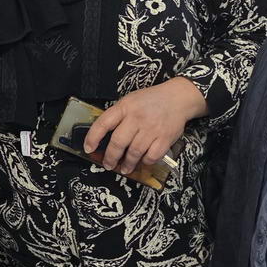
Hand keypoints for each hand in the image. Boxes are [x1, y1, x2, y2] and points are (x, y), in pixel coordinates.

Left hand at [82, 78, 207, 172]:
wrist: (178, 98)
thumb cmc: (150, 100)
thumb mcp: (130, 101)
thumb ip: (118, 115)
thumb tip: (104, 136)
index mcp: (125, 107)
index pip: (103, 123)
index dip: (93, 137)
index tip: (88, 148)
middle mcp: (137, 118)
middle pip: (118, 142)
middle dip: (110, 157)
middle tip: (107, 165)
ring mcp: (151, 129)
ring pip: (134, 152)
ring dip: (127, 164)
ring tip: (124, 169)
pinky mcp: (165, 138)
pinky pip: (151, 156)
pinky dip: (145, 162)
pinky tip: (142, 162)